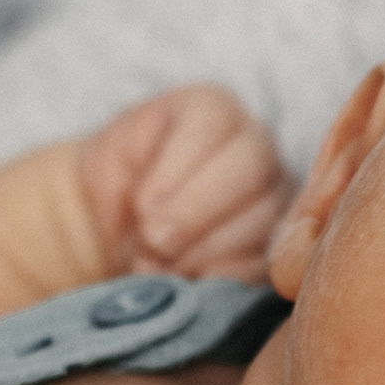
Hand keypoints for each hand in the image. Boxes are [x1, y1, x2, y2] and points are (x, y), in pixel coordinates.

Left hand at [80, 87, 294, 283]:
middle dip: (193, 214)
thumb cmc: (119, 184)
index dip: (174, 172)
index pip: (213, 124)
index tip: (140, 206)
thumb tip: (158, 230)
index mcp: (212, 109)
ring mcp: (273, 194)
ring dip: (201, 250)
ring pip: (262, 218)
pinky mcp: (276, 243)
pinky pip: (263, 262)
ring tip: (159, 261)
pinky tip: (184, 275)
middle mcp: (255, 144)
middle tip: (152, 241)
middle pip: (251, 166)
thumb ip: (126, 168)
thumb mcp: (109, 160)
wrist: (122, 224)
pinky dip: (216, 276)